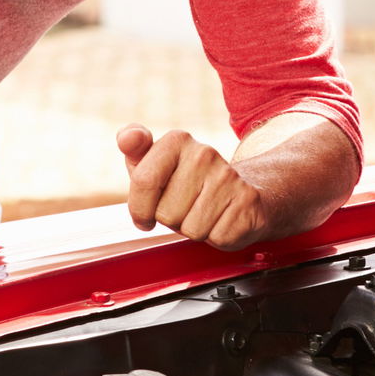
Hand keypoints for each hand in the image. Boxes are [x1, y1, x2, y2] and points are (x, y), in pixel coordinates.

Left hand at [117, 124, 273, 249]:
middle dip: (171, 220)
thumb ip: (133, 149)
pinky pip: (216, 238)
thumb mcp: (154, 164)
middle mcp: (204, 154)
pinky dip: (216, 237)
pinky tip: (222, 219)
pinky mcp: (247, 202)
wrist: (241, 194)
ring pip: (191, 229)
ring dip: (193, 229)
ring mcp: (229, 177)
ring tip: (203, 212)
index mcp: (177, 140)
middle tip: (186, 207)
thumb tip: (127, 137)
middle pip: (166, 213)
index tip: (147, 212)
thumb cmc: (188, 183)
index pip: (144, 181)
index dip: (140, 208)